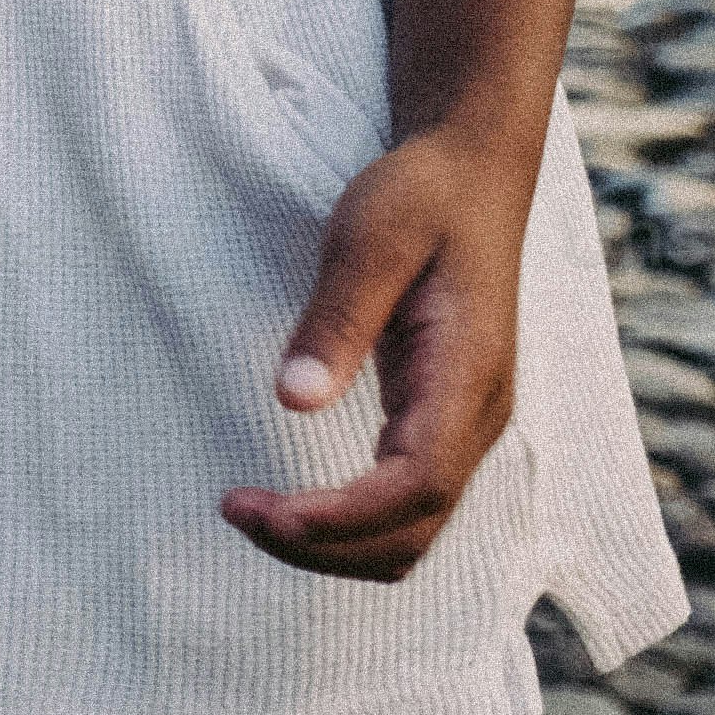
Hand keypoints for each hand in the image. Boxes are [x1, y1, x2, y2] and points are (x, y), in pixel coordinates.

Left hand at [221, 129, 528, 582]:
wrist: (476, 171)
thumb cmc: (423, 194)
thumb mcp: (371, 235)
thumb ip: (338, 318)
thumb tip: (295, 401)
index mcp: (467, 373)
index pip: (416, 484)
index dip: (341, 517)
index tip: (263, 510)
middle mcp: (477, 415)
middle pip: (412, 531)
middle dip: (323, 543)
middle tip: (236, 510)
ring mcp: (465, 423)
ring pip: (410, 530)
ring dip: (334, 542)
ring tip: (253, 511)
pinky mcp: (443, 420)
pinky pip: (403, 503)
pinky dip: (348, 521)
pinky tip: (293, 498)